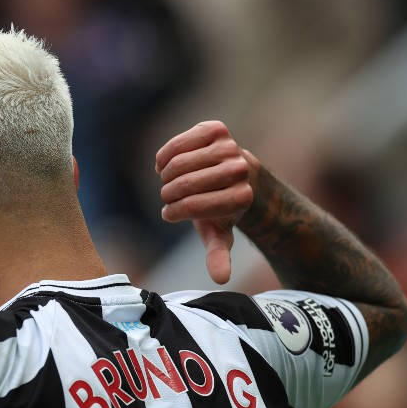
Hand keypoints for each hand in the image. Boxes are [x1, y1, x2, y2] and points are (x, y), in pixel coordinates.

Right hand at [154, 121, 255, 284]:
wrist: (234, 173)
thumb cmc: (220, 207)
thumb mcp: (218, 233)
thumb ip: (218, 254)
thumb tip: (221, 278)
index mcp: (242, 197)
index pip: (192, 206)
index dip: (174, 212)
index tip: (171, 213)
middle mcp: (240, 169)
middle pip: (183, 184)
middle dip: (168, 194)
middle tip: (169, 197)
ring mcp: (229, 146)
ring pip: (177, 164)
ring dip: (165, 176)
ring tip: (169, 182)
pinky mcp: (216, 129)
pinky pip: (176, 144)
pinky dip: (164, 157)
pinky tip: (167, 165)